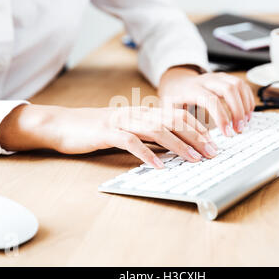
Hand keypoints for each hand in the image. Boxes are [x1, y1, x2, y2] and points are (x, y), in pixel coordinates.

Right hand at [0, 104, 217, 167]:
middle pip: (173, 119)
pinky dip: (146, 154)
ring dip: (178, 145)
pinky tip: (158, 165)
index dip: (198, 128)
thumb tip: (174, 147)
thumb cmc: (98, 130)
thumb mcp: (129, 130)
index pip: (178, 114)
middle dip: (196, 136)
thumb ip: (149, 136)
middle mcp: (137, 113)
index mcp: (144, 112)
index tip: (213, 143)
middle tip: (211, 153)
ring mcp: (122, 121)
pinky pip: (130, 142)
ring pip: (157, 129)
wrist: (65, 124)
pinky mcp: (107, 133)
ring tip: (193, 159)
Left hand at [158, 67, 255, 135]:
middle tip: (239, 130)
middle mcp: (206, 80)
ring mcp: (217, 77)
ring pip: (238, 85)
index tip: (228, 134)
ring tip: (245, 123)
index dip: (222, 117)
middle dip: (238, 111)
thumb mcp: (169, 112)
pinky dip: (248, 99)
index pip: (211, 100)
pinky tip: (247, 113)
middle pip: (229, 89)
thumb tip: (195, 144)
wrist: (176, 83)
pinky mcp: (225, 78)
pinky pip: (242, 85)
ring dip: (245, 105)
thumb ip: (181, 125)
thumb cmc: (173, 101)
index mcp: (192, 89)